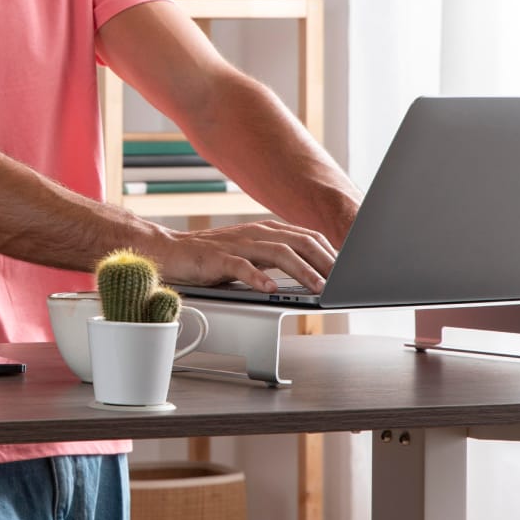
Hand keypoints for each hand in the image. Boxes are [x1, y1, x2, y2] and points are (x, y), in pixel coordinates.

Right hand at [166, 220, 338, 293]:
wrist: (171, 252)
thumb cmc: (213, 257)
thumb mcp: (251, 253)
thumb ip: (277, 258)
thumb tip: (313, 272)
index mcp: (266, 230)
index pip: (307, 237)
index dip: (331, 253)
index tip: (349, 270)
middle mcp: (255, 233)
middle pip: (299, 242)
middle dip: (325, 261)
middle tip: (343, 280)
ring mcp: (237, 244)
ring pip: (277, 253)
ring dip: (301, 270)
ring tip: (318, 287)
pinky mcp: (217, 258)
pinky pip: (241, 266)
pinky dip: (258, 277)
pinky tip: (269, 288)